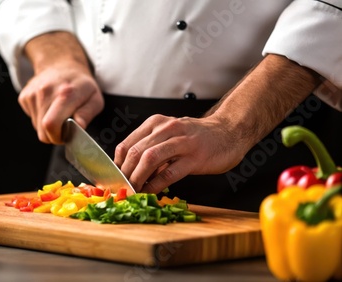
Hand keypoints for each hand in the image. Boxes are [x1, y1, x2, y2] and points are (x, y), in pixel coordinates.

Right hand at [18, 62, 102, 143]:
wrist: (61, 64)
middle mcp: (46, 92)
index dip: (57, 137)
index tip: (66, 136)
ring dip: (47, 126)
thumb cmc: (81, 85)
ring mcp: (32, 93)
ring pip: (36, 126)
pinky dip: (40, 117)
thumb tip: (79, 126)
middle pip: (42, 130)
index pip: (51, 124)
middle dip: (53, 135)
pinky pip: (31, 118)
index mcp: (66, 93)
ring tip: (57, 113)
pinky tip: (48, 107)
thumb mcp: (95, 99)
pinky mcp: (24, 96)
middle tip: (64, 128)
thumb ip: (87, 113)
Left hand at [114, 115, 248, 193]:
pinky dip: (156, 184)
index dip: (117, 165)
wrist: (228, 132)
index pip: (127, 144)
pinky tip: (151, 192)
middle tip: (121, 189)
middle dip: (125, 174)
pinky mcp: (195, 158)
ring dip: (137, 178)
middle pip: (136, 152)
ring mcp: (182, 142)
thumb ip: (150, 149)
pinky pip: (169, 173)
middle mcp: (167, 129)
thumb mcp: (169, 136)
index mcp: (156, 123)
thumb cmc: (196, 137)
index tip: (114, 179)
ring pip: (150, 159)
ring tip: (133, 191)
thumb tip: (130, 171)